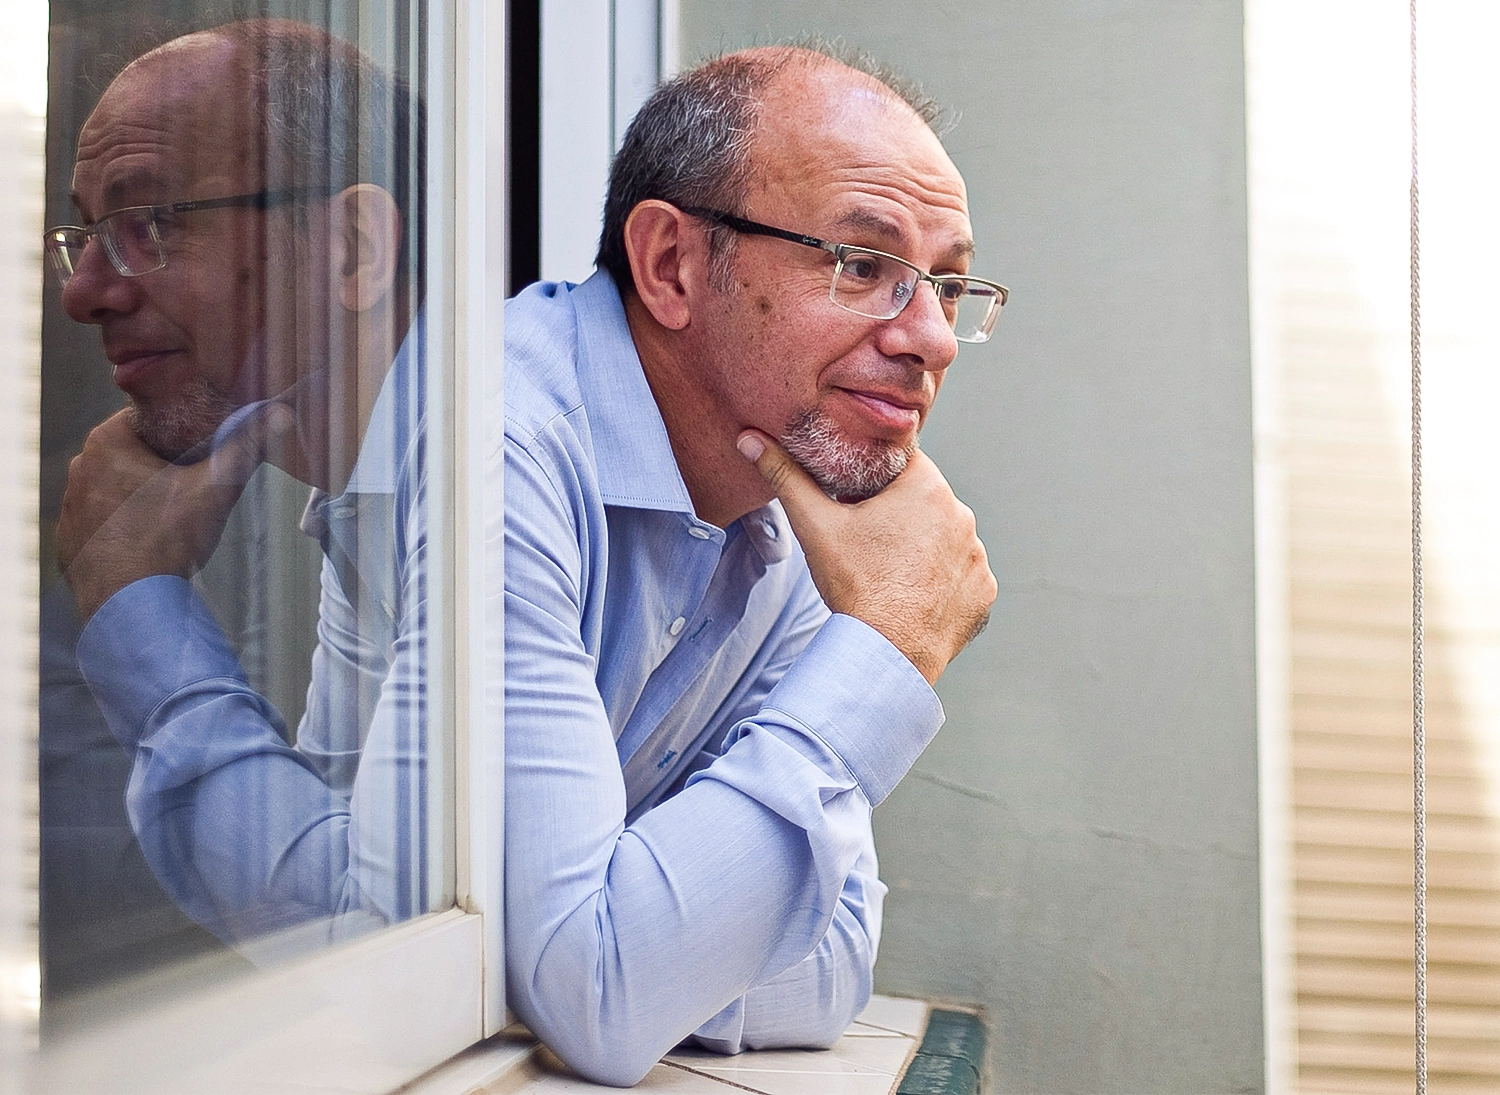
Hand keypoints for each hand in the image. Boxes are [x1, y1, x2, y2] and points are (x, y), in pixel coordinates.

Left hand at [56, 404, 293, 620]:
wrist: (129, 605)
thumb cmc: (167, 540)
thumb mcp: (215, 488)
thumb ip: (244, 446)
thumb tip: (280, 413)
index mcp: (107, 442)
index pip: (151, 419)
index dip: (184, 433)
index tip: (206, 451)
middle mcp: (80, 467)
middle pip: (135, 453)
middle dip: (166, 465)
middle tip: (197, 487)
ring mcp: (70, 505)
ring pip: (119, 487)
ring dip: (144, 495)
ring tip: (176, 519)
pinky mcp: (70, 539)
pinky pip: (104, 520)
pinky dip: (126, 526)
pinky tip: (151, 542)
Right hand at [737, 430, 996, 684]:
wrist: (887, 654)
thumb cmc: (854, 585)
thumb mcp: (816, 526)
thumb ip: (785, 477)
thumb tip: (749, 439)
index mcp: (927, 487)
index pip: (901, 463)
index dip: (873, 479)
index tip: (856, 501)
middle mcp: (962, 516)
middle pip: (924, 502)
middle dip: (898, 514)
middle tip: (865, 542)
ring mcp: (977, 557)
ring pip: (944, 540)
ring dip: (922, 549)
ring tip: (889, 574)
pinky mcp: (983, 593)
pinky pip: (961, 578)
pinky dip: (941, 584)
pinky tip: (913, 597)